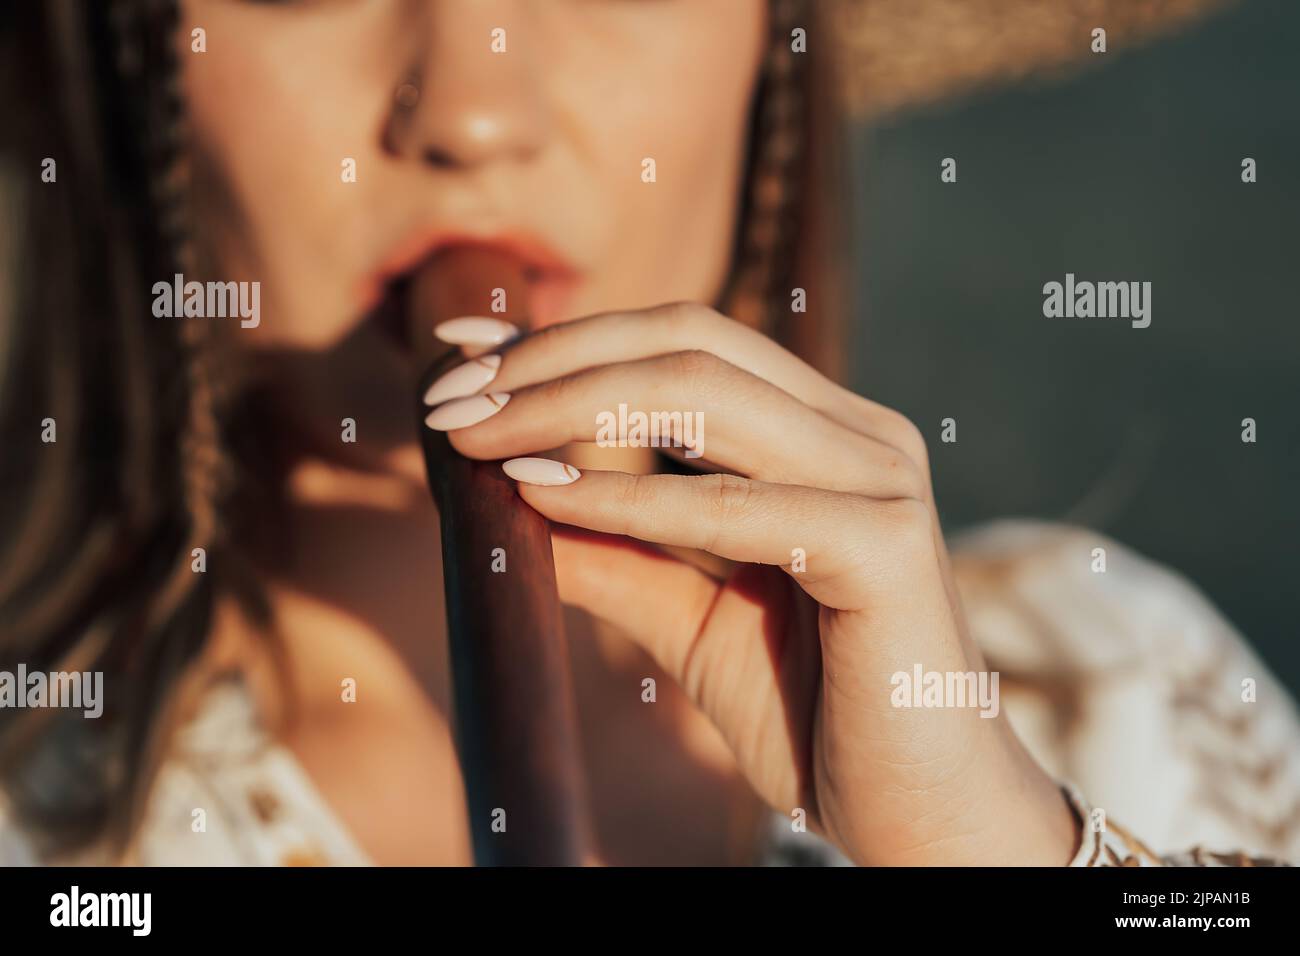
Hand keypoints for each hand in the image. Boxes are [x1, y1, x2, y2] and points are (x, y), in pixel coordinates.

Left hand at [424, 302, 1079, 865]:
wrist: (919, 816)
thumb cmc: (814, 711)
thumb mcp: (688, 617)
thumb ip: (616, 550)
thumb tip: (509, 498)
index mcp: (827, 434)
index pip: (688, 342)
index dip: (570, 338)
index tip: (463, 356)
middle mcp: (862, 435)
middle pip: (690, 342)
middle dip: (553, 360)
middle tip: (447, 401)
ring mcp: (882, 480)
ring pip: (705, 395)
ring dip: (569, 405)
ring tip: (473, 434)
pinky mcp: (888, 545)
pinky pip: (731, 505)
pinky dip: (627, 495)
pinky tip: (542, 494)